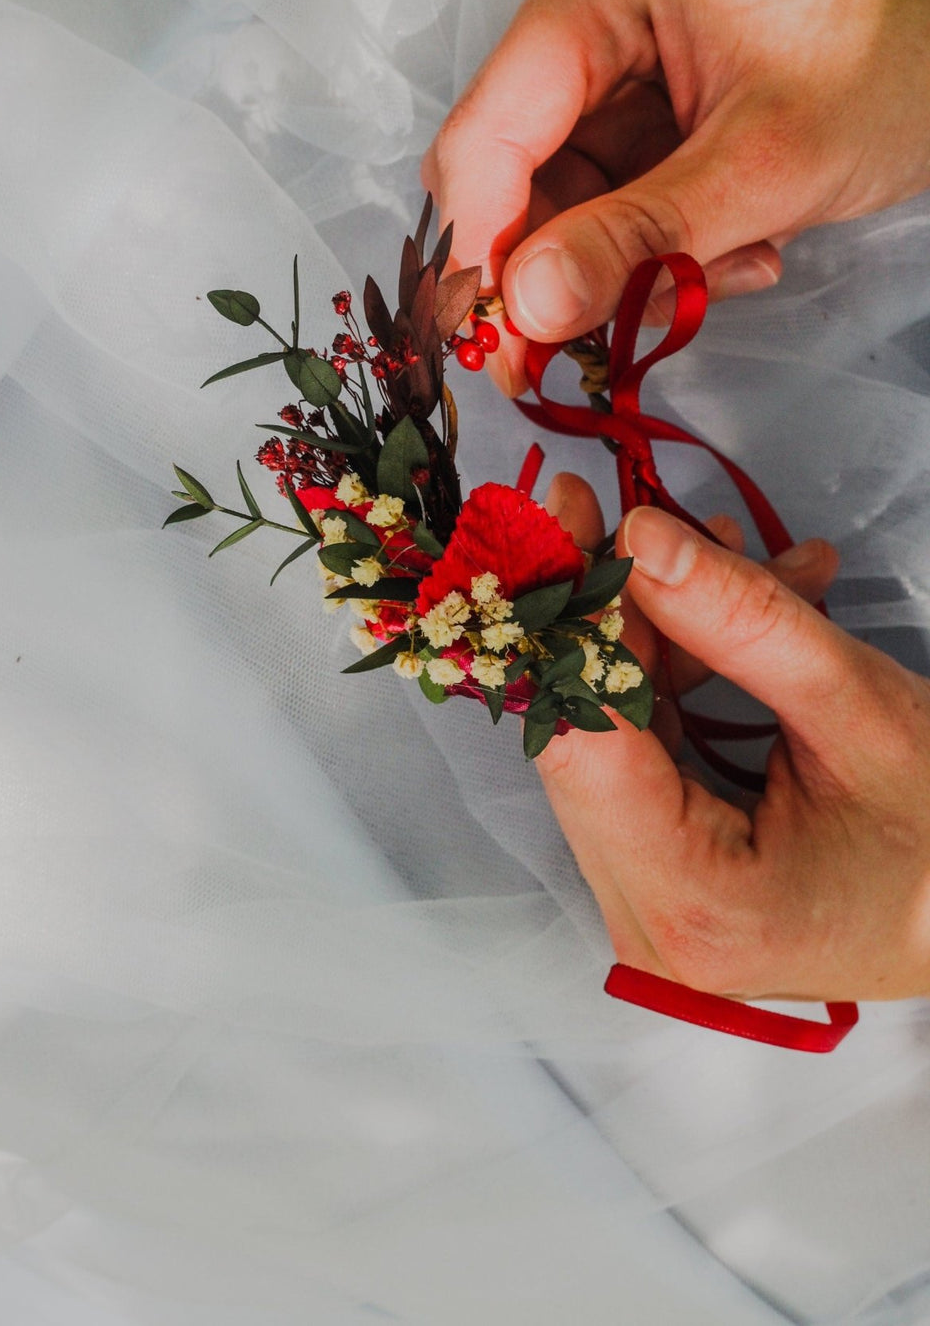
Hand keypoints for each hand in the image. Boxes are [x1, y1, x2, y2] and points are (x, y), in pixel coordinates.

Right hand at [422, 0, 929, 393]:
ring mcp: (599, 76)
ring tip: (729, 265)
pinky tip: (735, 251)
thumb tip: (527, 309)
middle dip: (561, 267)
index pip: (489, 135)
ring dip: (623, 270)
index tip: (503, 347)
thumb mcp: (768, 164)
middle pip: (504, 179)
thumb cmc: (895, 63)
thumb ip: (640, 239)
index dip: (483, 247)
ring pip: (549, 214)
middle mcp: (576, 21)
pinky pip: (598, 219)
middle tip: (611, 337)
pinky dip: (653, 258)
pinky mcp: (626, 124)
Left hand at [536, 475, 929, 1001]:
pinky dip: (682, 675)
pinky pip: (644, 751)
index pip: (586, 737)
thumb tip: (642, 539)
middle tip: (622, 512)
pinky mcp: (665, 873)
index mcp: (694, 903)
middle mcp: (650, 920)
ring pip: (613, 731)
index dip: (574, 618)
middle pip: (586, 733)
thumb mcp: (863, 713)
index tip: (572, 518)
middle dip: (614, 611)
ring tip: (729, 550)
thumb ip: (746, 622)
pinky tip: (737, 608)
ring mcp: (652, 901)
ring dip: (661, 632)